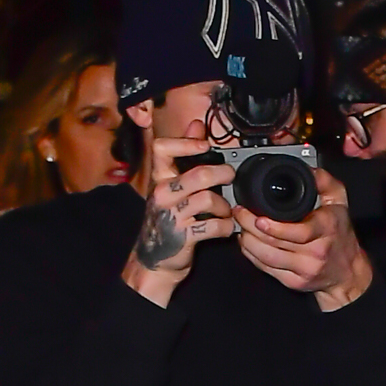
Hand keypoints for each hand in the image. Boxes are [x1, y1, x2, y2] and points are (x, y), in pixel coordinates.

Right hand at [121, 122, 235, 304]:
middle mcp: (162, 194)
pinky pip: (213, 226)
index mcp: (159, 178)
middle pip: (198, 174)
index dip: (186, 143)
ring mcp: (172, 215)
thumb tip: (196, 125)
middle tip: (231, 177)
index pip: (163, 148)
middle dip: (222, 174)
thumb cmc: (167, 220)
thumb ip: (183, 155)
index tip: (205, 145)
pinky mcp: (183, 236)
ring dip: (224, 206)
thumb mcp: (170, 186)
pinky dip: (225, 227)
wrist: (154, 260)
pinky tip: (226, 228)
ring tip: (226, 211)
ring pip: (208, 199)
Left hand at [234, 165, 371, 310]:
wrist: (347, 272)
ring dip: (248, 241)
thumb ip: (324, 181)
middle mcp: (316, 251)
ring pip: (267, 257)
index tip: (258, 218)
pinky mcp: (294, 282)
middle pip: (275, 243)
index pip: (299, 232)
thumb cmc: (340, 234)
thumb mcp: (339, 201)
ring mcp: (304, 269)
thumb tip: (308, 169)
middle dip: (250, 227)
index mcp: (326, 229)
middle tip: (239, 213)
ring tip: (240, 226)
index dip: (274, 227)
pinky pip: (266, 268)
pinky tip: (247, 243)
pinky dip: (252, 255)